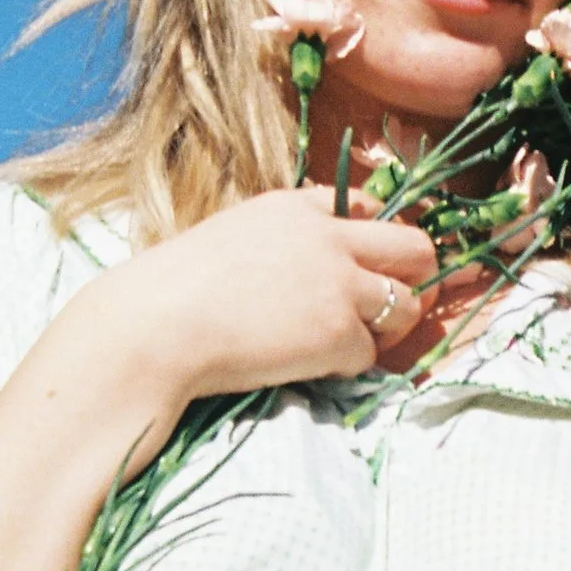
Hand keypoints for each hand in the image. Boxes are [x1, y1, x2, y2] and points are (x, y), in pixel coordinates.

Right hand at [79, 188, 441, 427]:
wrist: (155, 326)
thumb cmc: (175, 290)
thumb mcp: (233, 237)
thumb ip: (281, 241)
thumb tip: (309, 268)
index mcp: (298, 207)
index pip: (369, 205)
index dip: (375, 239)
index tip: (365, 264)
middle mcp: (330, 237)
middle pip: (415, 248)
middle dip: (415, 277)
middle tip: (390, 305)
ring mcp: (340, 284)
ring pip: (408, 306)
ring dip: (385, 328)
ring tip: (343, 342)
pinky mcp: (339, 332)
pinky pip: (370, 354)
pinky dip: (346, 365)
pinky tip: (307, 365)